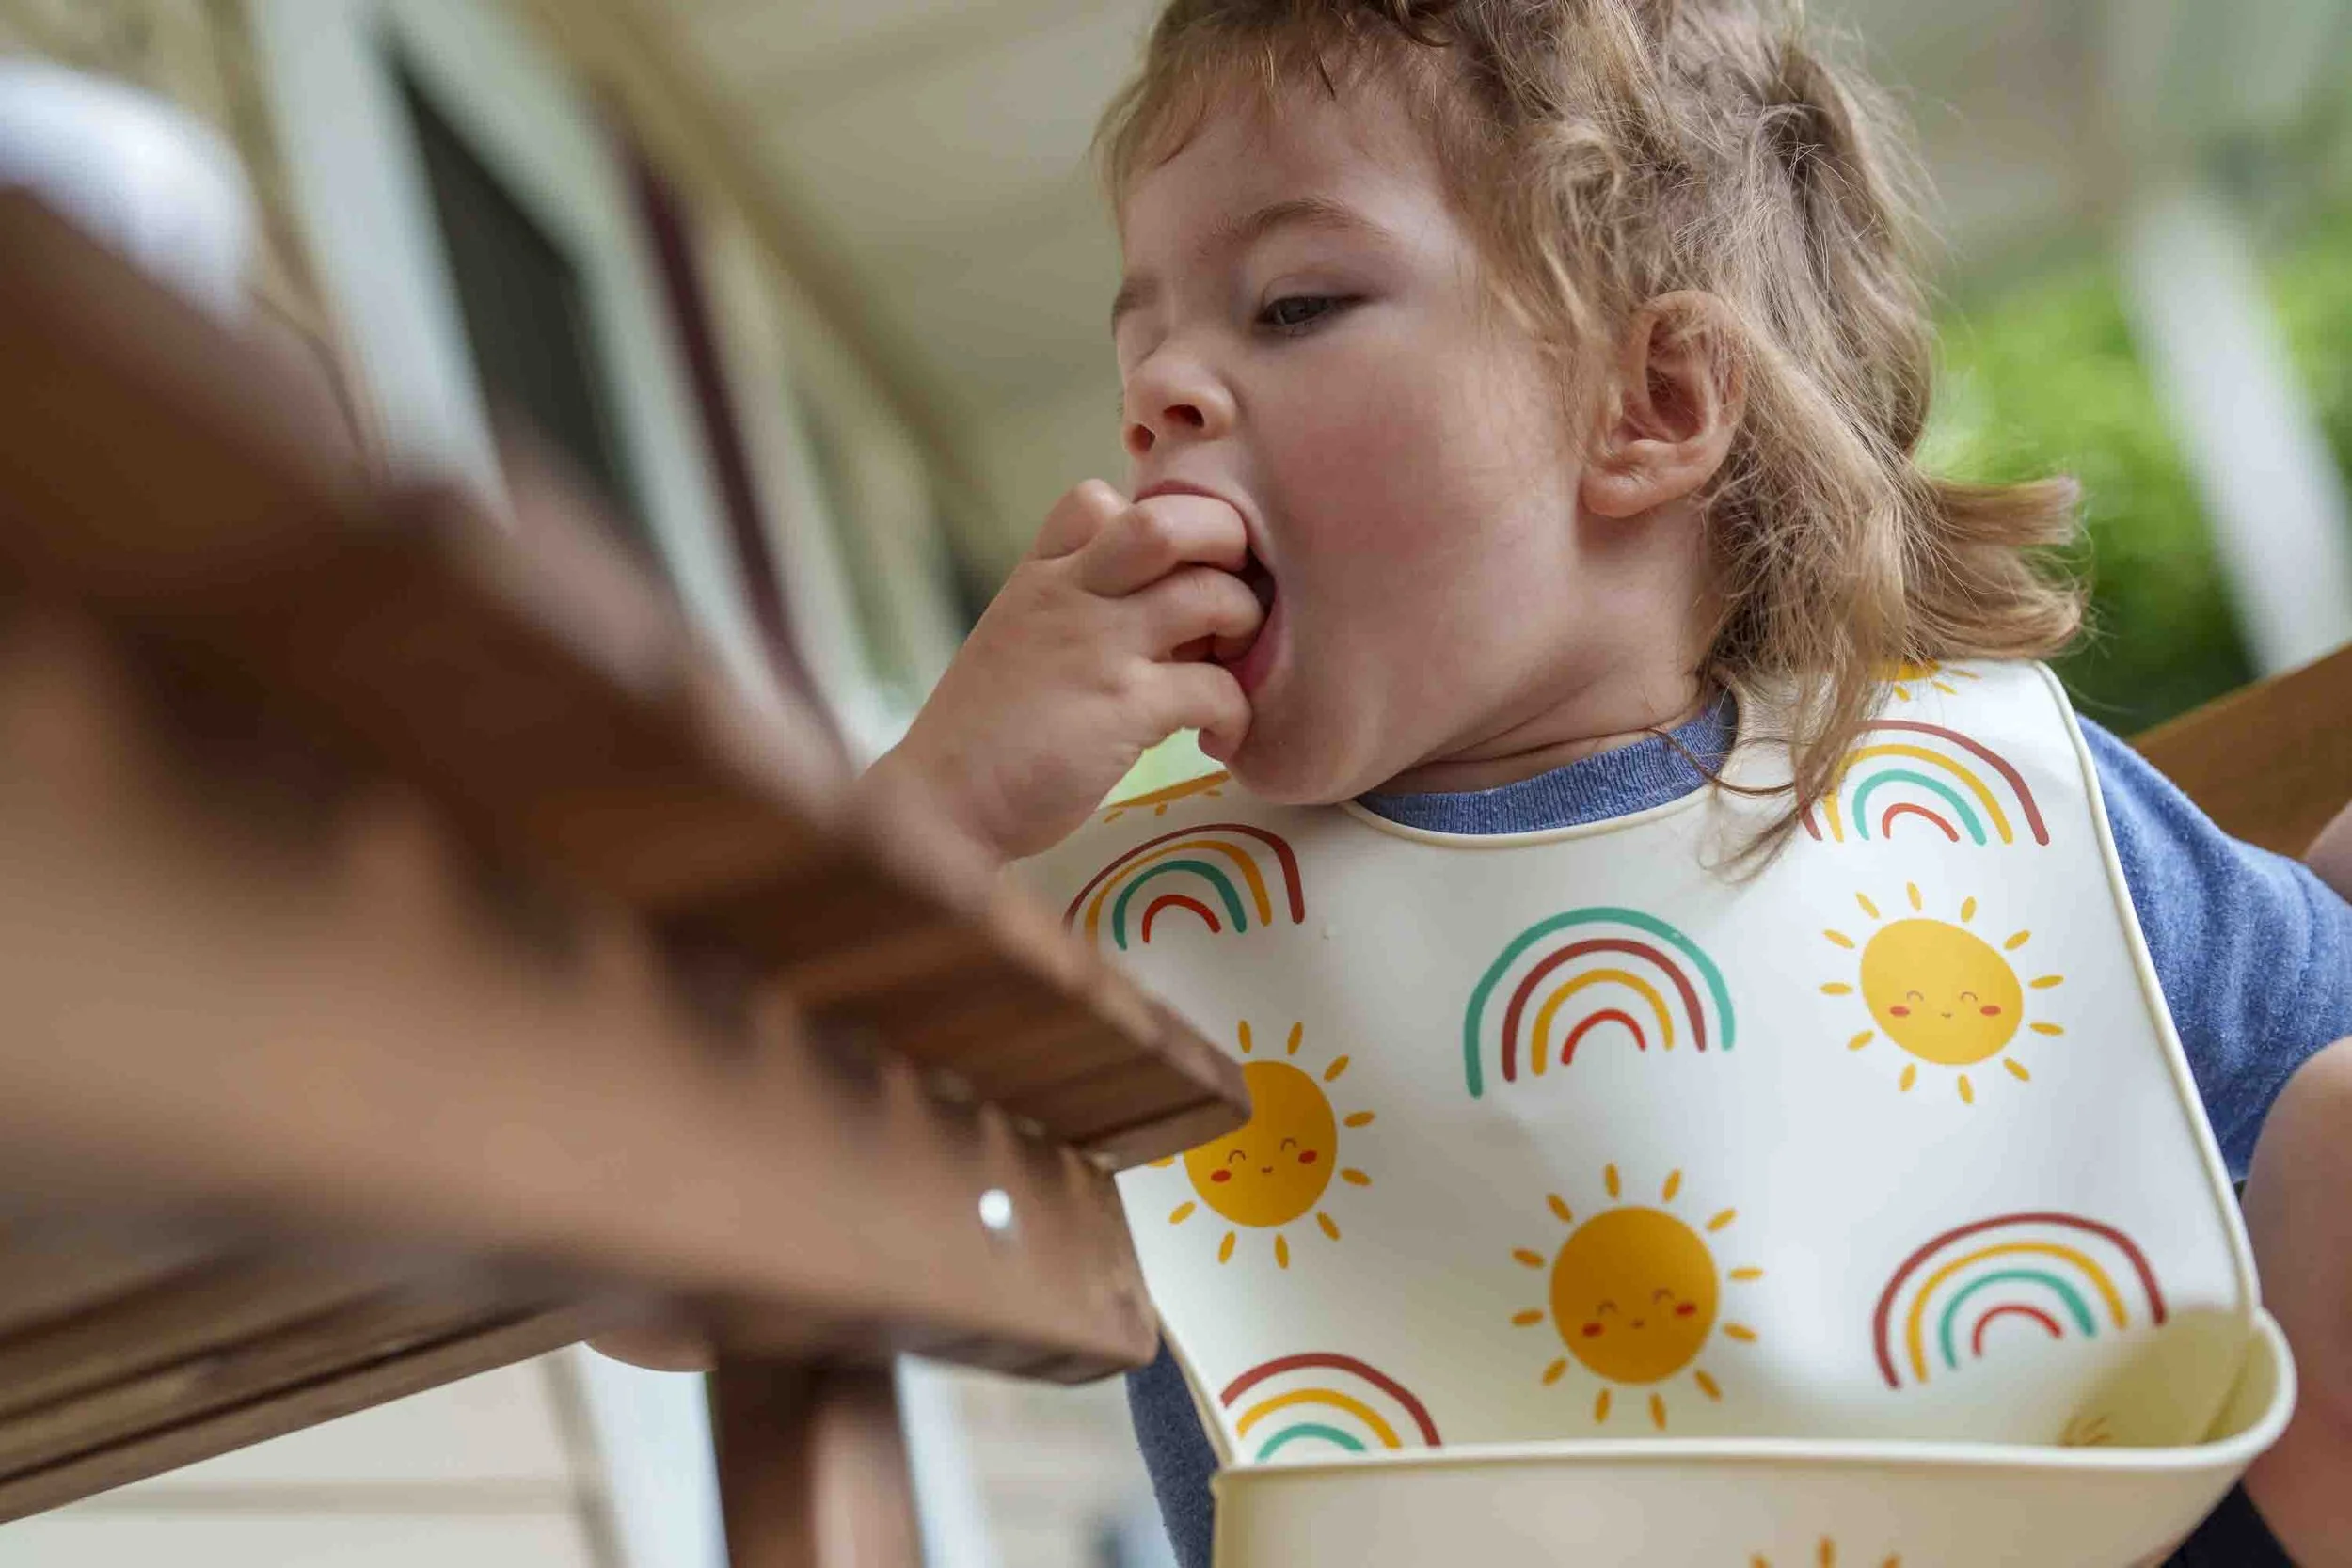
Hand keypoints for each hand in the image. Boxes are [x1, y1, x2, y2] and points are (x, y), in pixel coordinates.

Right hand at [867, 481, 1260, 865]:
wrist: (941, 808)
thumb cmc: (981, 735)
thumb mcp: (1013, 640)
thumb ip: (1069, 610)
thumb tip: (1153, 604)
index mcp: (1038, 576)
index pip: (1098, 500)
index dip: (1148, 521)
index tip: (1164, 571)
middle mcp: (1070, 596)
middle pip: (1167, 523)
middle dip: (1222, 546)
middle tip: (1232, 593)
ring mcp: (1098, 648)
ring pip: (1210, 594)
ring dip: (1243, 623)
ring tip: (1233, 664)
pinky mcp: (1125, 708)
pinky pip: (1217, 687)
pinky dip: (1237, 713)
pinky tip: (1217, 737)